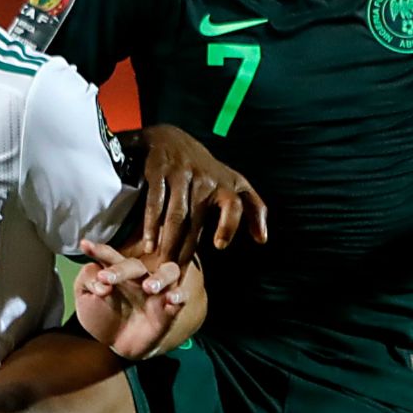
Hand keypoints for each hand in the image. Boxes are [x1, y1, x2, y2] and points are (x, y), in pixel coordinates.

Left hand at [72, 239, 189, 360]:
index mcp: (118, 273)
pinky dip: (179, 295)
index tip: (84, 245)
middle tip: (106, 279)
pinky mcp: (169, 310)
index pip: (110, 258)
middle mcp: (139, 278)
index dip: (99, 251)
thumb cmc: (102, 317)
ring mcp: (157, 292)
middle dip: (121, 270)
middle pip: (135, 265)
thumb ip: (87, 281)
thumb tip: (100, 278)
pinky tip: (171, 299)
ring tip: (148, 287)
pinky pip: (181, 297)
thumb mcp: (85, 300)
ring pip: (169, 271)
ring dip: (160, 277)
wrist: (117, 345)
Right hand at [135, 124, 266, 266]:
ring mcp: (181, 174)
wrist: (171, 138)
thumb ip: (253, 209)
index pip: (235, 204)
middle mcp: (205, 179)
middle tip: (177, 275)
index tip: (219, 245)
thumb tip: (262, 240)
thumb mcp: (235, 182)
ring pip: (175, 215)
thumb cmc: (207, 169)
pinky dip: (151, 225)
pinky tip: (149, 244)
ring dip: (168, 242)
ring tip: (162, 265)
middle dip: (186, 250)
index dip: (228, 224)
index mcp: (226, 184)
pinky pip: (155, 202)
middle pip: (195, 220)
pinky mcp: (159, 171)